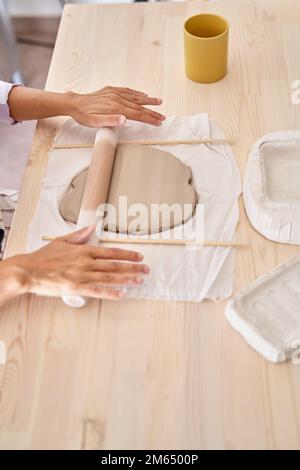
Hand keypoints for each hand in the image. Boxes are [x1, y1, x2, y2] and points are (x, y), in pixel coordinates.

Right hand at [0, 226, 148, 304]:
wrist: (28, 270)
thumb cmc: (43, 257)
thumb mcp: (62, 241)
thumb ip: (79, 235)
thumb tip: (91, 227)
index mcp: (83, 250)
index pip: (111, 252)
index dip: (127, 254)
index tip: (139, 257)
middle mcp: (85, 263)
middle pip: (114, 265)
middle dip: (132, 267)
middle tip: (145, 270)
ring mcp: (81, 276)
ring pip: (109, 277)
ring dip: (126, 279)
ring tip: (139, 281)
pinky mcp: (76, 288)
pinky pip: (97, 291)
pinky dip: (110, 293)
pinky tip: (121, 294)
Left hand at [69, 86, 165, 126]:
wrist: (74, 103)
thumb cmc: (84, 115)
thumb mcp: (95, 122)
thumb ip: (110, 121)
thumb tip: (125, 120)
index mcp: (116, 108)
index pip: (137, 114)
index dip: (149, 119)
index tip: (158, 122)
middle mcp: (117, 99)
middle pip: (139, 107)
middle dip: (152, 112)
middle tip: (163, 117)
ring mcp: (115, 93)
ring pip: (135, 98)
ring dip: (148, 101)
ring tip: (159, 102)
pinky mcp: (111, 90)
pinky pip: (127, 91)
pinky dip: (136, 93)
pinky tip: (142, 94)